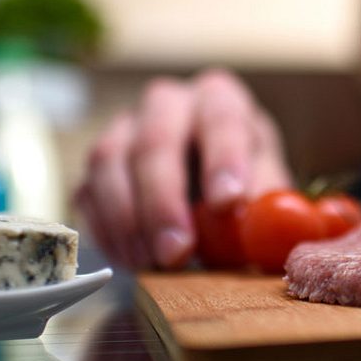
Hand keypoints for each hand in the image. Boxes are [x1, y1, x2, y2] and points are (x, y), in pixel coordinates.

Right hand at [75, 70, 292, 269]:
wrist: (203, 177)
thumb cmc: (240, 175)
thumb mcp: (266, 181)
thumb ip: (269, 199)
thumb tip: (272, 224)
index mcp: (218, 98)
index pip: (221, 119)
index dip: (223, 160)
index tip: (228, 204)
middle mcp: (168, 103)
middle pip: (155, 141)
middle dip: (164, 203)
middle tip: (176, 251)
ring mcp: (126, 127)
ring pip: (110, 162)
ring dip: (128, 219)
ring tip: (153, 262)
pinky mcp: (98, 162)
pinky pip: (88, 190)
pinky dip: (106, 229)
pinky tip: (131, 258)